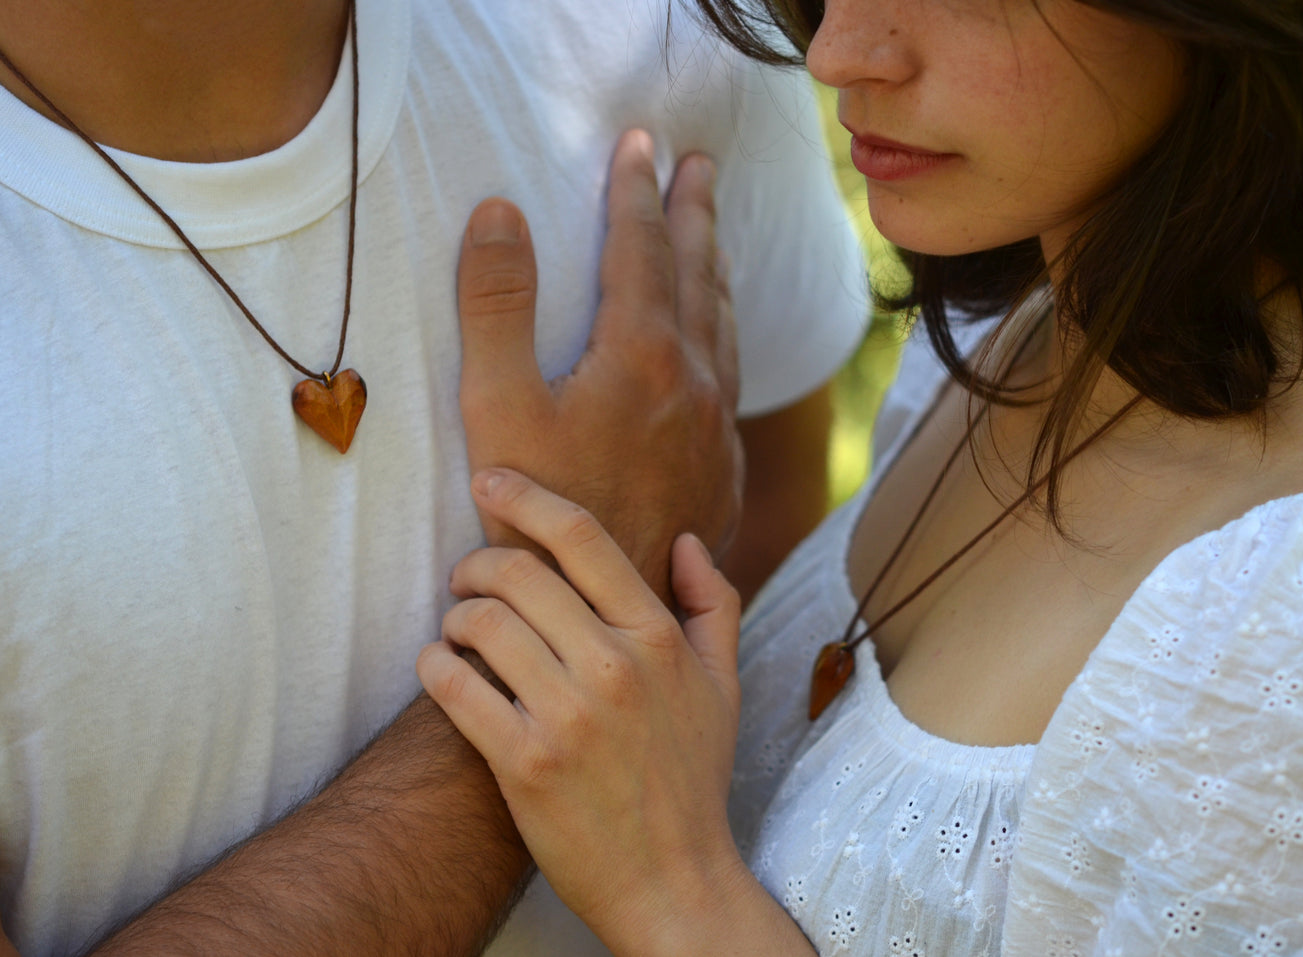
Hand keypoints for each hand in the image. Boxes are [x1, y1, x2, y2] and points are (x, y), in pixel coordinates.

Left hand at [416, 468, 747, 953]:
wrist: (673, 882)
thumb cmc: (693, 779)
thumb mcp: (725, 686)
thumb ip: (714, 605)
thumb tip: (688, 540)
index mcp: (660, 639)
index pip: (584, 539)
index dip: (527, 497)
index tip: (490, 480)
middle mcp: (616, 668)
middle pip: (518, 572)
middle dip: (475, 564)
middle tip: (465, 578)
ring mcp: (569, 716)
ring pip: (481, 624)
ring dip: (454, 616)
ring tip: (457, 631)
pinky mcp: (524, 764)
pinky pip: (455, 688)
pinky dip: (434, 666)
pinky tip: (440, 669)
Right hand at [455, 130, 742, 599]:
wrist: (607, 613)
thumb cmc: (538, 516)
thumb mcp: (497, 405)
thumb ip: (496, 303)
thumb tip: (500, 208)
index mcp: (641, 355)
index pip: (640, 246)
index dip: (635, 189)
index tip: (638, 142)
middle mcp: (694, 383)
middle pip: (698, 274)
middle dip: (695, 212)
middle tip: (699, 167)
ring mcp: (716, 429)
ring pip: (724, 328)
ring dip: (716, 272)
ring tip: (712, 238)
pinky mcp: (723, 471)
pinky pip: (732, 380)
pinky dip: (724, 338)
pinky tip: (716, 351)